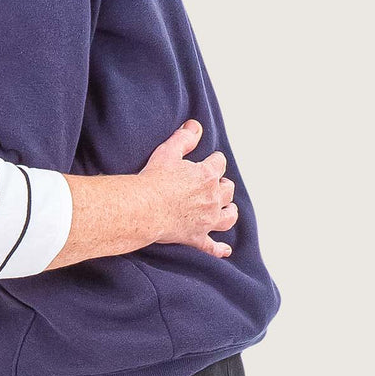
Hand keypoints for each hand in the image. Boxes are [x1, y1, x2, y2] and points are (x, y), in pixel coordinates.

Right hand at [138, 120, 237, 257]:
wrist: (144, 208)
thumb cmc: (154, 179)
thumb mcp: (168, 152)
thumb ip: (184, 138)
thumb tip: (195, 125)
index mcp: (207, 176)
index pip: (218, 164)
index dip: (214, 160)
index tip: (210, 159)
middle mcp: (213, 198)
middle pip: (227, 190)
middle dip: (223, 185)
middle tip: (216, 183)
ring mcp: (207, 220)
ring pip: (228, 217)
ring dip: (230, 211)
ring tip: (229, 209)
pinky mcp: (197, 237)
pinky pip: (213, 246)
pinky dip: (220, 249)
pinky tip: (225, 250)